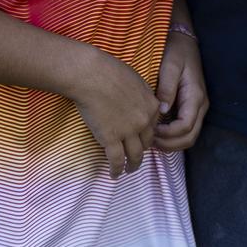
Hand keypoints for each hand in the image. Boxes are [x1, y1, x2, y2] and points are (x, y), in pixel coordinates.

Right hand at [67, 46, 161, 177]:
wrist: (91, 75)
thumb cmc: (110, 71)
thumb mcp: (136, 80)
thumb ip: (143, 95)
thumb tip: (142, 103)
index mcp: (152, 106)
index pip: (154, 126)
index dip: (147, 133)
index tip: (141, 138)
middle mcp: (144, 121)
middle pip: (147, 142)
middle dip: (142, 150)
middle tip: (136, 155)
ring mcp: (127, 132)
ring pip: (135, 155)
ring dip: (133, 165)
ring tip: (128, 170)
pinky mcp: (110, 138)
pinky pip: (116, 160)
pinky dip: (116, 170)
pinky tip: (114, 174)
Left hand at [152, 26, 209, 151]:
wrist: (183, 40)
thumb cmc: (176, 51)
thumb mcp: (170, 65)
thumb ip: (166, 87)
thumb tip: (161, 110)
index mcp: (195, 96)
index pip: (185, 126)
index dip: (168, 135)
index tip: (150, 132)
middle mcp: (200, 105)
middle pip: (190, 137)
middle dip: (169, 144)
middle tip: (148, 142)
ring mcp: (197, 107)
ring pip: (189, 136)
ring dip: (171, 143)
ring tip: (151, 139)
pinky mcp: (191, 107)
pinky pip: (185, 129)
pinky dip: (173, 137)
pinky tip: (156, 132)